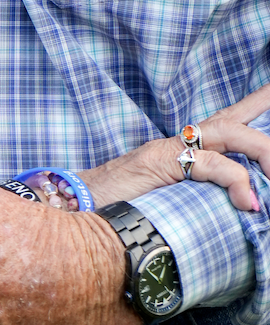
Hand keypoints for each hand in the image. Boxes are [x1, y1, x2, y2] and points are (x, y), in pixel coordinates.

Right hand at [83, 86, 269, 212]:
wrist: (74, 208)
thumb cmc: (120, 214)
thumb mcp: (169, 210)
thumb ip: (198, 206)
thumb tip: (238, 217)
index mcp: (183, 152)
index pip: (226, 124)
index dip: (253, 107)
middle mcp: (178, 143)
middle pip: (231, 121)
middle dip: (262, 119)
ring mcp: (168, 150)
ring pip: (226, 132)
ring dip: (260, 150)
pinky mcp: (160, 162)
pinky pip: (207, 163)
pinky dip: (234, 180)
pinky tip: (249, 203)